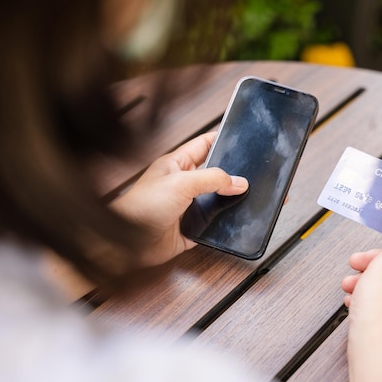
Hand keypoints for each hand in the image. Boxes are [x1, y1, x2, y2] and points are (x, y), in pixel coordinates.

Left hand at [111, 132, 247, 266]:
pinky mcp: (191, 227)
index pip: (204, 145)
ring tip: (249, 196)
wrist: (129, 241)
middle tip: (251, 173)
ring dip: (229, 200)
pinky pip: (213, 223)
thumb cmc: (143, 206)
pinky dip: (223, 223)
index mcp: (177, 164)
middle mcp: (183, 183)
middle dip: (231, 173)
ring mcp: (188, 206)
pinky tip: (235, 220)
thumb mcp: (181, 183)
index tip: (242, 140)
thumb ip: (213, 179)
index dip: (221, 140)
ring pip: (216, 199)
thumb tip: (239, 182)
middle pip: (214, 173)